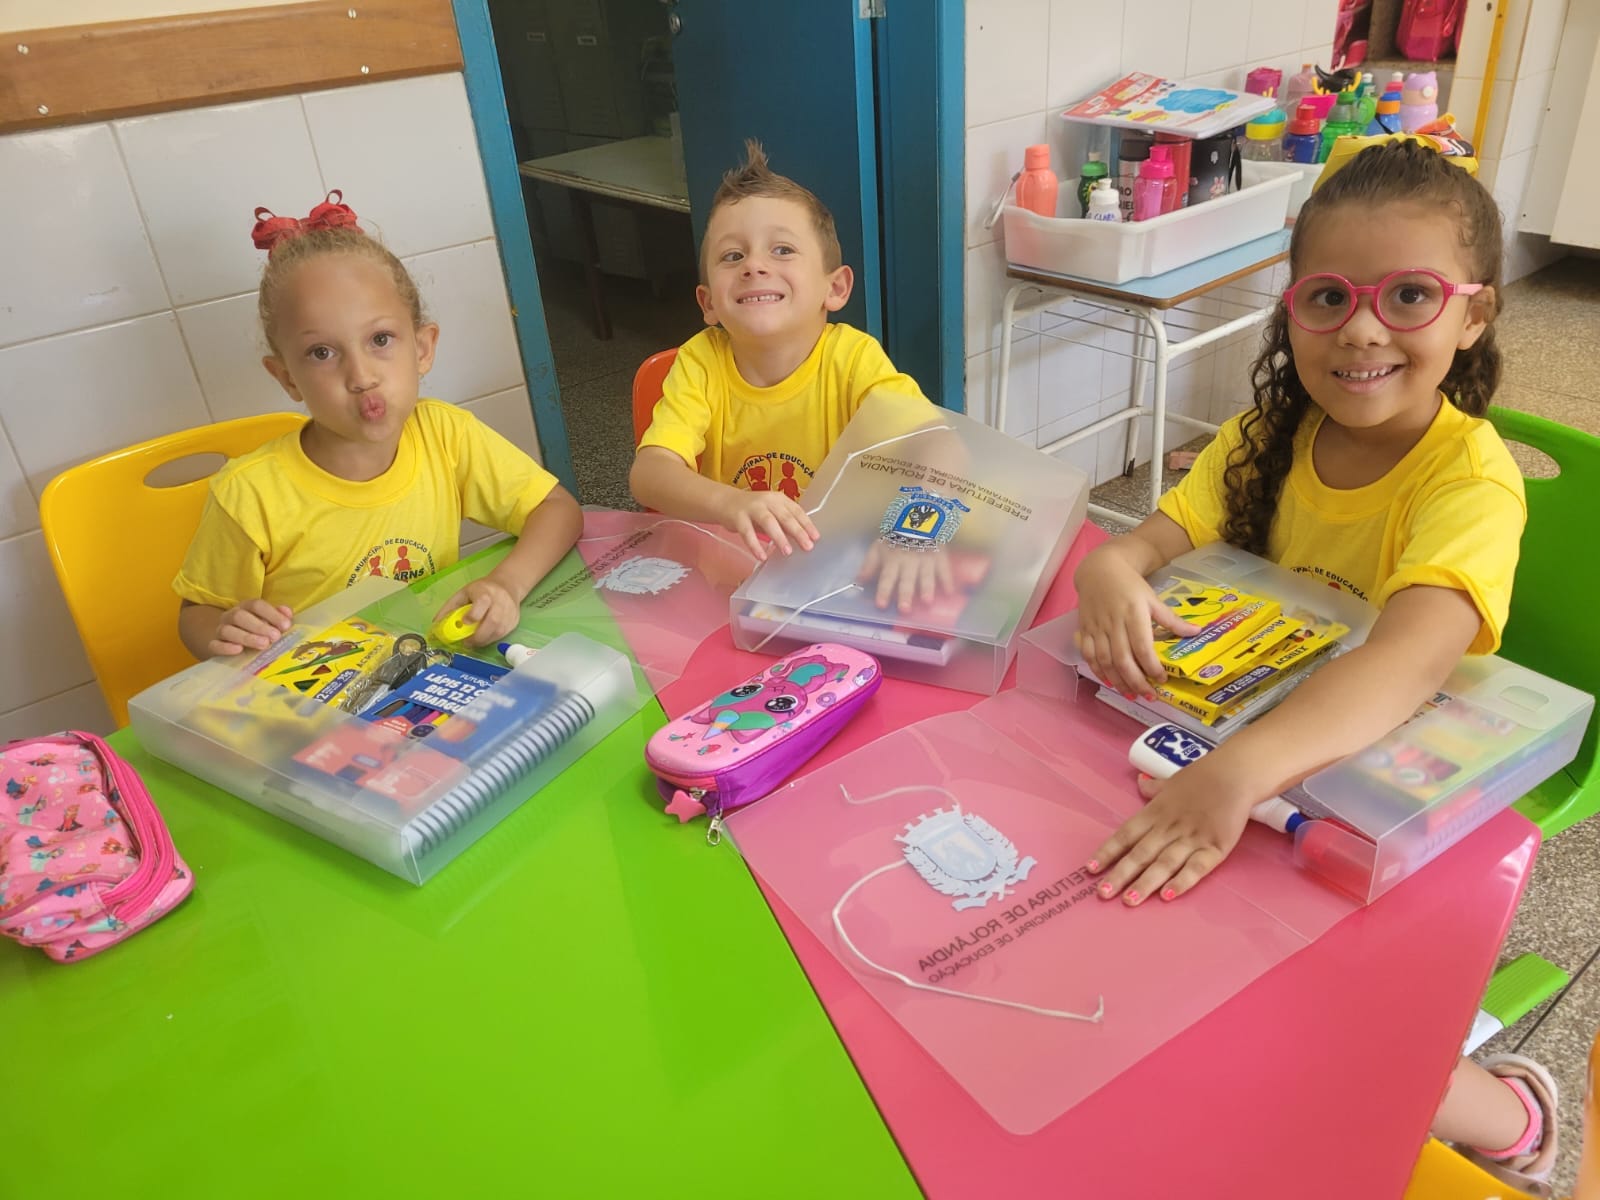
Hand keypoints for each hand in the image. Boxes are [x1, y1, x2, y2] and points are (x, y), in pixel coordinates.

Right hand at [210, 599, 292, 655]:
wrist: (232, 644)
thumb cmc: (257, 632)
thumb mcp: (269, 623)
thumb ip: (279, 616)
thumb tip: (287, 612)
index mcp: (245, 607)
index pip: (256, 605)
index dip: (272, 614)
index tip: (286, 626)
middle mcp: (231, 616)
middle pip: (240, 616)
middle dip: (259, 626)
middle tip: (275, 637)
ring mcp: (220, 630)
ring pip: (227, 630)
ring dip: (246, 637)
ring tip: (263, 644)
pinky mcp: (214, 646)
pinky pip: (215, 645)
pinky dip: (226, 647)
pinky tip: (238, 650)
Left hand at [433, 577, 518, 648]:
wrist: (507, 586)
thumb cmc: (481, 590)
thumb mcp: (464, 593)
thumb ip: (450, 607)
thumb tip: (436, 623)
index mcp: (485, 592)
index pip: (482, 603)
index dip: (473, 615)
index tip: (464, 622)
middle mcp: (500, 602)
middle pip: (493, 621)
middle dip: (478, 636)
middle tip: (467, 642)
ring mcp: (509, 613)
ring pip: (499, 631)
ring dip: (484, 640)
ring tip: (473, 642)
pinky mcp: (514, 621)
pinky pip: (503, 635)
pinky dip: (491, 639)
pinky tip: (484, 638)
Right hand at [717, 490, 818, 560]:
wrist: (725, 502)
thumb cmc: (753, 510)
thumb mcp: (771, 513)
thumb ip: (785, 524)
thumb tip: (802, 539)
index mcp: (779, 499)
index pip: (796, 511)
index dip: (807, 524)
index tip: (815, 537)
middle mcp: (767, 501)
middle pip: (785, 517)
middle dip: (797, 532)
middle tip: (808, 546)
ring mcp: (752, 508)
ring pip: (768, 522)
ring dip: (779, 537)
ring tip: (787, 551)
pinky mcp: (738, 518)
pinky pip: (748, 533)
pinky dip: (755, 545)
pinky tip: (762, 556)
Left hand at [856, 543, 954, 613]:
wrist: (917, 518)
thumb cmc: (895, 537)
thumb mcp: (878, 547)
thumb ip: (869, 565)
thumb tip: (858, 581)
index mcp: (892, 561)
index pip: (887, 578)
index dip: (883, 591)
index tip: (881, 605)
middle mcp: (908, 562)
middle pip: (906, 580)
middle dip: (905, 595)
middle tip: (904, 610)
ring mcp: (925, 559)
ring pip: (925, 575)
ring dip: (926, 588)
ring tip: (927, 602)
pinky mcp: (940, 556)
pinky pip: (944, 569)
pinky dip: (947, 581)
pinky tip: (950, 593)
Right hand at [1073, 553, 1199, 697]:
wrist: (1099, 570)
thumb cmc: (1129, 585)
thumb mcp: (1152, 598)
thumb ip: (1171, 620)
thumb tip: (1195, 632)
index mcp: (1133, 614)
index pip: (1142, 647)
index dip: (1152, 667)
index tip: (1162, 679)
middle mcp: (1113, 623)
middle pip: (1123, 660)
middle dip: (1136, 682)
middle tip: (1148, 695)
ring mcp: (1096, 628)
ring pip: (1105, 661)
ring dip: (1118, 681)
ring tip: (1131, 694)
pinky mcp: (1084, 630)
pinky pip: (1088, 655)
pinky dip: (1098, 671)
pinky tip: (1109, 681)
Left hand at [1085, 767, 1251, 904]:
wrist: (1235, 773)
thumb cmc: (1202, 778)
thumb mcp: (1171, 781)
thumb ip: (1153, 789)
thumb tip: (1140, 782)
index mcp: (1155, 813)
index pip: (1125, 835)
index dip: (1107, 853)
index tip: (1090, 870)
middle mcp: (1169, 827)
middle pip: (1141, 853)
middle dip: (1121, 874)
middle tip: (1103, 893)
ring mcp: (1192, 838)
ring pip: (1164, 863)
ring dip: (1146, 882)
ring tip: (1130, 900)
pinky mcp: (1216, 847)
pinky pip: (1196, 868)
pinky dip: (1181, 882)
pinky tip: (1167, 896)